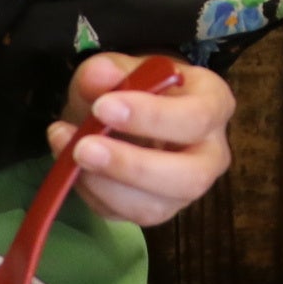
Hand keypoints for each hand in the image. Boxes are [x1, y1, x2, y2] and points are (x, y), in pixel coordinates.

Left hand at [45, 52, 236, 227]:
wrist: (126, 112)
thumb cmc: (137, 86)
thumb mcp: (122, 67)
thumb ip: (110, 69)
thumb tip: (99, 75)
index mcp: (214, 105)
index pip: (196, 117)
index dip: (151, 116)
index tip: (103, 107)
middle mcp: (211, 154)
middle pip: (190, 177)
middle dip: (133, 166)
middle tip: (84, 148)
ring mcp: (184, 189)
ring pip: (156, 207)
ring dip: (105, 186)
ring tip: (69, 153)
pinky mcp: (156, 210)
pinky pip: (125, 215)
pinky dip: (92, 194)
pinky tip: (70, 169)